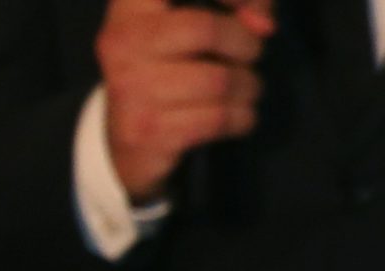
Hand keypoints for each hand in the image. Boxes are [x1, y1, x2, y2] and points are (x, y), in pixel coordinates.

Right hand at [96, 0, 275, 202]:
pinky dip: (242, 118)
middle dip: (245, 46)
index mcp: (131, 8)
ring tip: (245, 91)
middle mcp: (122, 44)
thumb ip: (241, 5)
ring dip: (249, 87)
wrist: (126, 143)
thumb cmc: (172, 70)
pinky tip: (239, 118)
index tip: (251, 16)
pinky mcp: (145, 132)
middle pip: (206, 30)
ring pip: (219, 80)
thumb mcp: (195, 24)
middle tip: (247, 58)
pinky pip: (217, 119)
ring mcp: (129, 90)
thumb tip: (263, 26)